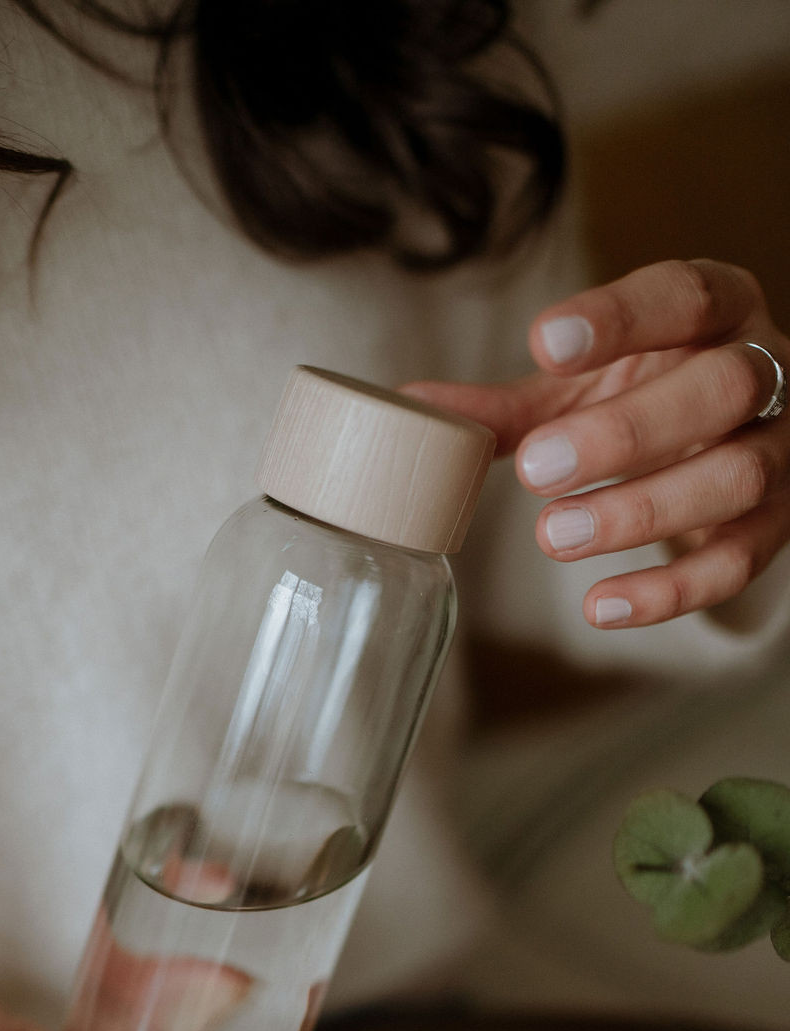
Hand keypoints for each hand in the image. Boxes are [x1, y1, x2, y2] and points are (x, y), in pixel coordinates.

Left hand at [408, 259, 789, 626]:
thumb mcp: (582, 389)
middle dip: (626, 432)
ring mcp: (779, 450)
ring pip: (735, 477)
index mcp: (718, 310)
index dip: (618, 317)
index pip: (683, 295)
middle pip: (721, 389)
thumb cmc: (649, 395)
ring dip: (641, 511)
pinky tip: (601, 605)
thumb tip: (408, 410)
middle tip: (537, 470)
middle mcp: (766, 370)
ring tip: (555, 537)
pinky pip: (738, 561)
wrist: (730, 436)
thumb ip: (508, 406)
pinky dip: (669, 592)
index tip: (543, 343)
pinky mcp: (777, 523)